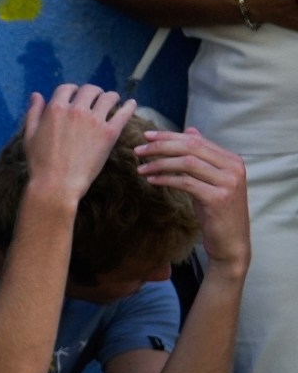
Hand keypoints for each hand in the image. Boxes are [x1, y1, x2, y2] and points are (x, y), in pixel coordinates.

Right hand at [21, 83, 136, 205]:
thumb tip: (36, 95)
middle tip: (95, 99)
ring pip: (108, 97)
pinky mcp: (110, 133)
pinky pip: (124, 113)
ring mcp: (95, 121)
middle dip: (92, 92)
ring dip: (110, 97)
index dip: (72, 91)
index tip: (75, 96)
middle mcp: (76, 110)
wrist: (56, 184)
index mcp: (56, 109)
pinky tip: (131, 103)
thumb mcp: (29, 136)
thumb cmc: (40, 163)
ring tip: (112, 101)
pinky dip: (129, 106)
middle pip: (90, 90)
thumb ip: (33, 113)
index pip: (67, 88)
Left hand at [137, 127, 250, 277]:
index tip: (147, 135)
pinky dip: (166, 179)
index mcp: (232, 160)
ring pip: (188, 163)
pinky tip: (151, 181)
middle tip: (138, 150)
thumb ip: (202, 157)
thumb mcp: (210, 180)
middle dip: (162, 146)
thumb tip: (190, 130)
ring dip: (160, 163)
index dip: (170, 136)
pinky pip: (186, 183)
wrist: (231, 241)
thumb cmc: (216, 211)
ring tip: (141, 168)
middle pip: (192, 147)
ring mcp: (228, 182)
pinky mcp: (218, 198)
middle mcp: (233, 167)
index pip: (196, 140)